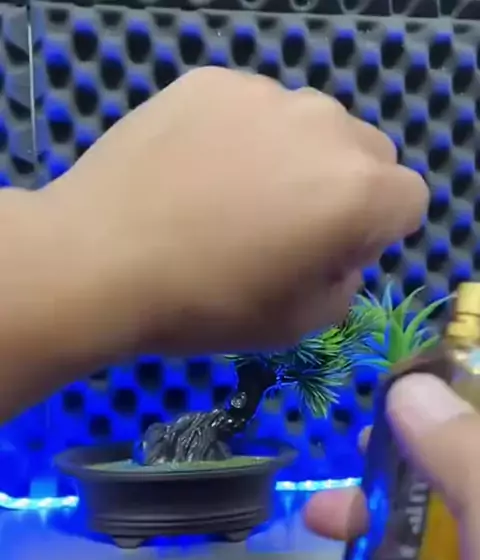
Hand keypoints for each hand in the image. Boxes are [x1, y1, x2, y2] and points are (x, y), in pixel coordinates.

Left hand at [39, 67, 427, 357]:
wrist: (98, 261)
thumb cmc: (205, 306)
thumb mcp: (296, 324)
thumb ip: (345, 284)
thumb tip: (339, 253)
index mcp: (357, 194)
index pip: (408, 200)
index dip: (376, 234)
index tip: (328, 257)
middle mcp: (324, 128)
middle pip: (367, 154)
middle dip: (343, 190)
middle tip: (282, 230)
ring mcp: (265, 96)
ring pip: (309, 126)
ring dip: (293, 159)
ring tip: (231, 200)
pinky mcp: (212, 81)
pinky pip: (253, 110)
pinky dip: (241, 137)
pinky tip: (194, 173)